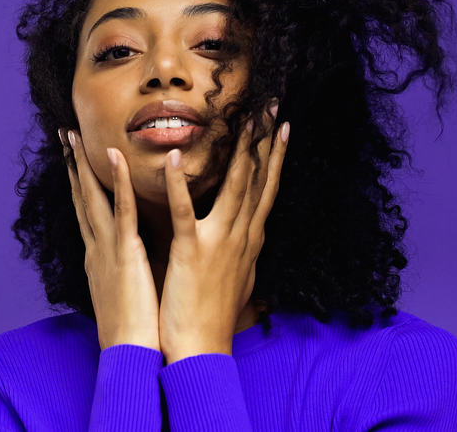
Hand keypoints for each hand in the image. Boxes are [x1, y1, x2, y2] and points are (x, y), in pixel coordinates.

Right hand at [60, 129, 160, 352]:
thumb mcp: (124, 294)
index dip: (79, 185)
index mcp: (99, 258)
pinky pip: (123, 210)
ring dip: (84, 164)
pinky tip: (114, 155)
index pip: (86, 213)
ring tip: (74, 134)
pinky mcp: (126, 253)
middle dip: (72, 166)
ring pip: (93, 198)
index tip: (73, 159)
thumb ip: (123, 273)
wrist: (132, 357)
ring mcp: (108, 249)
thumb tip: (126, 264)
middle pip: (81, 199)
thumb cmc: (133, 332)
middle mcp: (97, 249)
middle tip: (63, 134)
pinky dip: (118, 181)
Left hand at [157, 104, 288, 362]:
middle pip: (258, 180)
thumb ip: (243, 251)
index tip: (281, 126)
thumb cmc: (215, 316)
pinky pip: (185, 211)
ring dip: (239, 150)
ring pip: (234, 187)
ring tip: (242, 118)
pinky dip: (180, 184)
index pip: (267, 189)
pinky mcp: (191, 251)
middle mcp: (241, 236)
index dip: (274, 156)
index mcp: (249, 240)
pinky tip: (175, 158)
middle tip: (271, 106)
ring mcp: (220, 242)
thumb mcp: (239, 279)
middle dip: (265, 141)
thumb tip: (254, 236)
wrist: (202, 349)